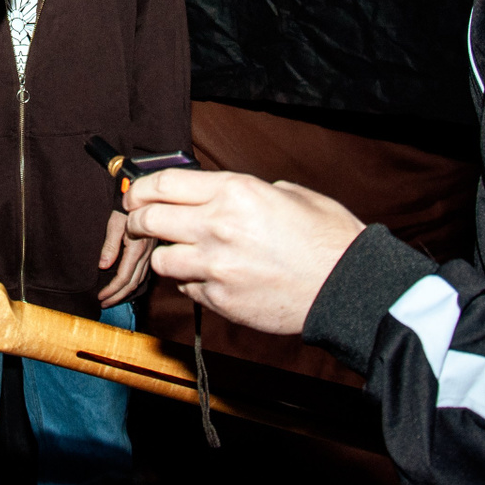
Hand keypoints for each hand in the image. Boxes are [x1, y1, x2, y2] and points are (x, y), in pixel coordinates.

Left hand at [97, 209, 153, 306]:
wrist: (144, 194)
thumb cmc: (126, 206)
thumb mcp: (115, 223)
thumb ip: (110, 245)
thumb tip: (103, 266)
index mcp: (137, 249)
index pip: (123, 278)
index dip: (111, 290)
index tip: (99, 297)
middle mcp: (147, 254)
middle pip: (132, 283)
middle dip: (117, 297)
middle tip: (103, 304)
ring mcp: (150, 253)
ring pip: (139, 280)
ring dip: (125, 292)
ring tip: (112, 299)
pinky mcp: (151, 250)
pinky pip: (144, 272)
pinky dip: (133, 283)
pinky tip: (126, 285)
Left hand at [122, 169, 364, 335]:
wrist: (347, 287)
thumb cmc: (326, 237)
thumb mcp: (288, 193)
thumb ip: (247, 191)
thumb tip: (222, 194)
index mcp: (235, 191)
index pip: (164, 184)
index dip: (141, 189)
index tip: (136, 195)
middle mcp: (218, 226)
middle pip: (150, 220)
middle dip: (137, 221)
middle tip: (139, 224)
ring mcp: (216, 266)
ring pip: (162, 260)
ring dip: (166, 256)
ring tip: (182, 254)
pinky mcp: (221, 299)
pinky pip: (187, 289)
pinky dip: (192, 283)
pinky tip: (211, 277)